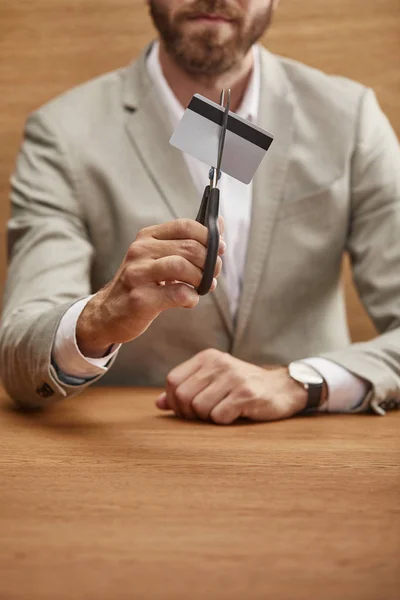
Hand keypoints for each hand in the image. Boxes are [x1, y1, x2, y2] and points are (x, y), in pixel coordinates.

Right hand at [76, 219, 224, 356]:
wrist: (108, 313)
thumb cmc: (141, 284)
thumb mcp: (159, 257)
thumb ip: (188, 242)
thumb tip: (220, 225)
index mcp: (147, 237)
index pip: (185, 226)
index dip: (209, 237)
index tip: (219, 249)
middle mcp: (140, 251)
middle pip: (189, 247)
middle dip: (210, 262)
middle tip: (212, 275)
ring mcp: (138, 274)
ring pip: (183, 267)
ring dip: (201, 279)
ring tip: (202, 287)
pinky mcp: (140, 298)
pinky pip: (178, 293)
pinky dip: (191, 298)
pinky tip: (187, 300)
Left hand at [156, 349, 307, 423]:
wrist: (282, 388)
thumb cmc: (242, 387)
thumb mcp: (213, 381)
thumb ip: (186, 389)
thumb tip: (158, 404)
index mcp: (207, 358)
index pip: (172, 381)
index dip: (173, 401)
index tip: (187, 410)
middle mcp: (219, 364)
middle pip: (182, 396)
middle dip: (189, 413)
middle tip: (204, 416)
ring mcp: (233, 378)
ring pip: (199, 408)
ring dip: (207, 419)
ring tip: (221, 413)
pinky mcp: (247, 394)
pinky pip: (219, 416)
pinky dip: (223, 421)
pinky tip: (235, 415)